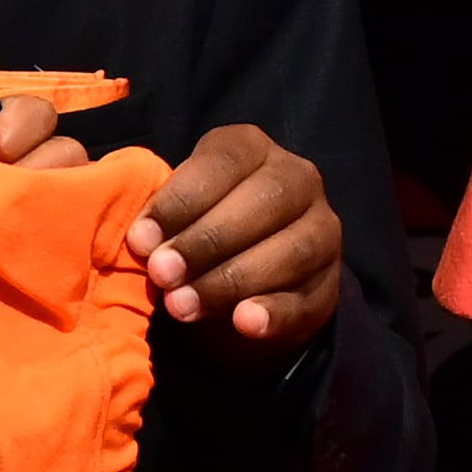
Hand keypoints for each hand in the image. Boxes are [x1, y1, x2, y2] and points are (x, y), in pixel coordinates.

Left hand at [135, 124, 344, 354]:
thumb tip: (141, 241)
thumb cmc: (197, 228)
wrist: (244, 278)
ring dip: (230, 280)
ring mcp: (322, 231)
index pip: (223, 162)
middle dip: (205, 241)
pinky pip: (307, 298)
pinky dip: (274, 312)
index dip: (180, 201)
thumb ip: (160, 216)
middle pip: (264, 202)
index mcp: (253, 147)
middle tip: (162, 274)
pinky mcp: (331, 285)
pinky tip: (243, 323)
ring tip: (183, 306)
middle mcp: (298, 179)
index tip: (141, 239)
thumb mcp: (178, 209)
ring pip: (291, 251)